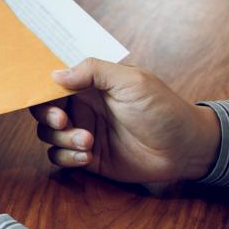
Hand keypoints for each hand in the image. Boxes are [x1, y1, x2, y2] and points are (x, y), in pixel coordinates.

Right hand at [30, 58, 220, 187]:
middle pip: (44, 110)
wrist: (185, 149)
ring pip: (49, 135)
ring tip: (89, 142)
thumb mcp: (132, 81)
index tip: (46, 100)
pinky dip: (67, 157)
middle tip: (65, 121)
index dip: (42, 91)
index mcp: (90, 85)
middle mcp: (82, 107)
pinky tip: (87, 157)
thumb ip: (93, 71)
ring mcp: (83, 132)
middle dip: (48, 117)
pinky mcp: (87, 157)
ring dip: (62, 139)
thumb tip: (55, 74)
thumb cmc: (163, 109)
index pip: (52, 83)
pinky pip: (60, 157)